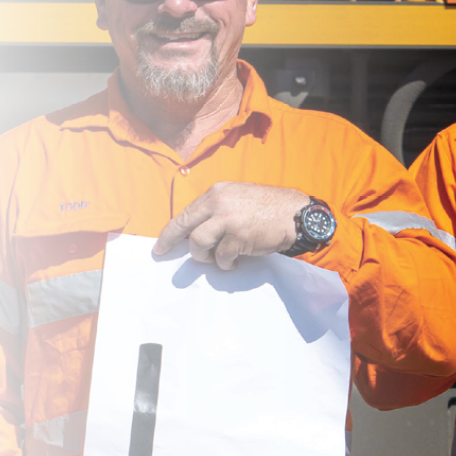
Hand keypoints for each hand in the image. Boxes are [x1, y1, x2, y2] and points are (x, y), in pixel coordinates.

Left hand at [153, 182, 309, 270]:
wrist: (294, 214)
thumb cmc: (268, 208)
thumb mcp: (238, 198)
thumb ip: (216, 209)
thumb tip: (196, 230)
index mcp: (217, 192)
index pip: (186, 213)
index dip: (171, 231)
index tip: (161, 245)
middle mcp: (219, 203)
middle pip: (186, 226)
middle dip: (173, 243)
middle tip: (168, 253)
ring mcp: (228, 220)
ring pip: (199, 243)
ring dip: (204, 256)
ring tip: (217, 258)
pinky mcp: (239, 237)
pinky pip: (221, 256)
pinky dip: (226, 263)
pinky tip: (235, 261)